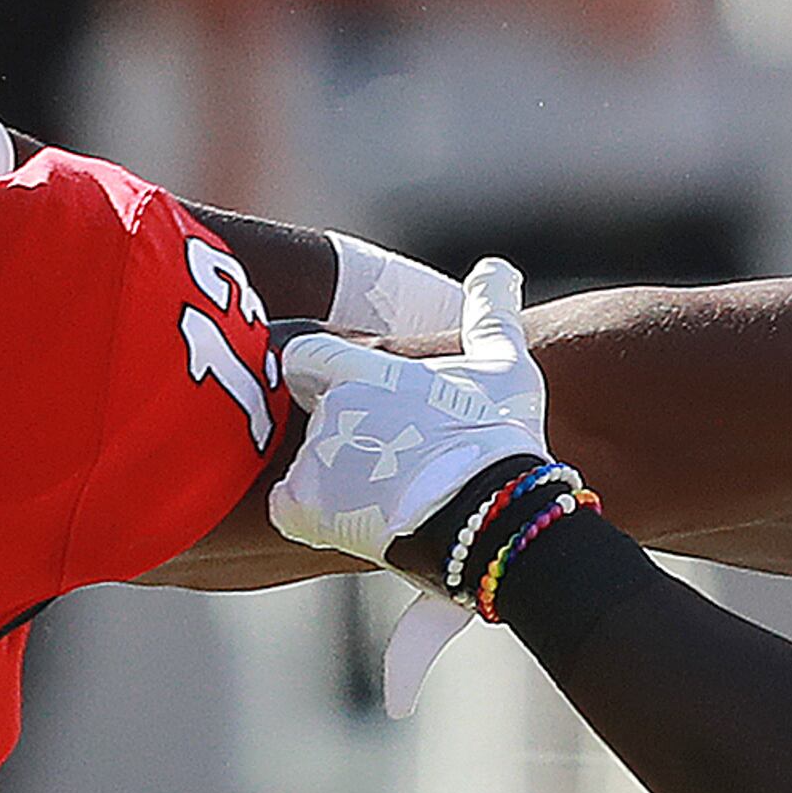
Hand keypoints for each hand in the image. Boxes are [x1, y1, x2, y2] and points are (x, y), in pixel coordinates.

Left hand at [270, 259, 549, 565]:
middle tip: (392, 458)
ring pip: (306, 463)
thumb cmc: (502, 438)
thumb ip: (489, 310)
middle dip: (343, 433)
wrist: (493, 514)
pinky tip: (359, 524)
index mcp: (363, 368)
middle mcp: (329, 409)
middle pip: (314, 418)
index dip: (319, 376)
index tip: (353, 399)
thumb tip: (496, 268)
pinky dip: (313, 518)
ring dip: (335, 477)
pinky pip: (287, 509)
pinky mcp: (303, 508)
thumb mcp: (504, 364)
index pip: (304, 357)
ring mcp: (313, 460)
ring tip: (389, 498)